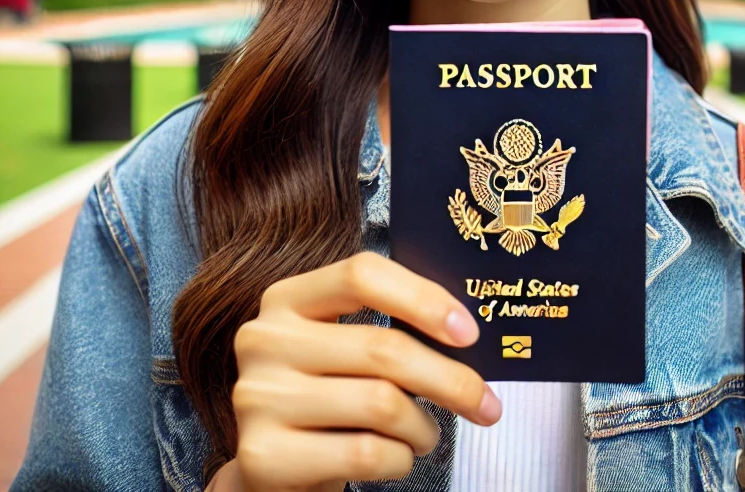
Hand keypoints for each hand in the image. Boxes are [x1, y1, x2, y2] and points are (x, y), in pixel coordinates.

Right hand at [228, 251, 499, 491]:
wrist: (271, 468)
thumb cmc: (324, 397)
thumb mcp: (343, 348)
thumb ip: (385, 327)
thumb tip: (466, 331)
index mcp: (287, 297)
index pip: (362, 275)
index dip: (422, 299)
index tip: (469, 332)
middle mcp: (265, 339)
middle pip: (382, 346)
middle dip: (450, 380)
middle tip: (485, 403)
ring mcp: (259, 397)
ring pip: (381, 404)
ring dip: (422, 427)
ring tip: (426, 435)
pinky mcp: (264, 455)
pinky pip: (364, 454)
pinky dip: (398, 460)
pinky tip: (396, 457)